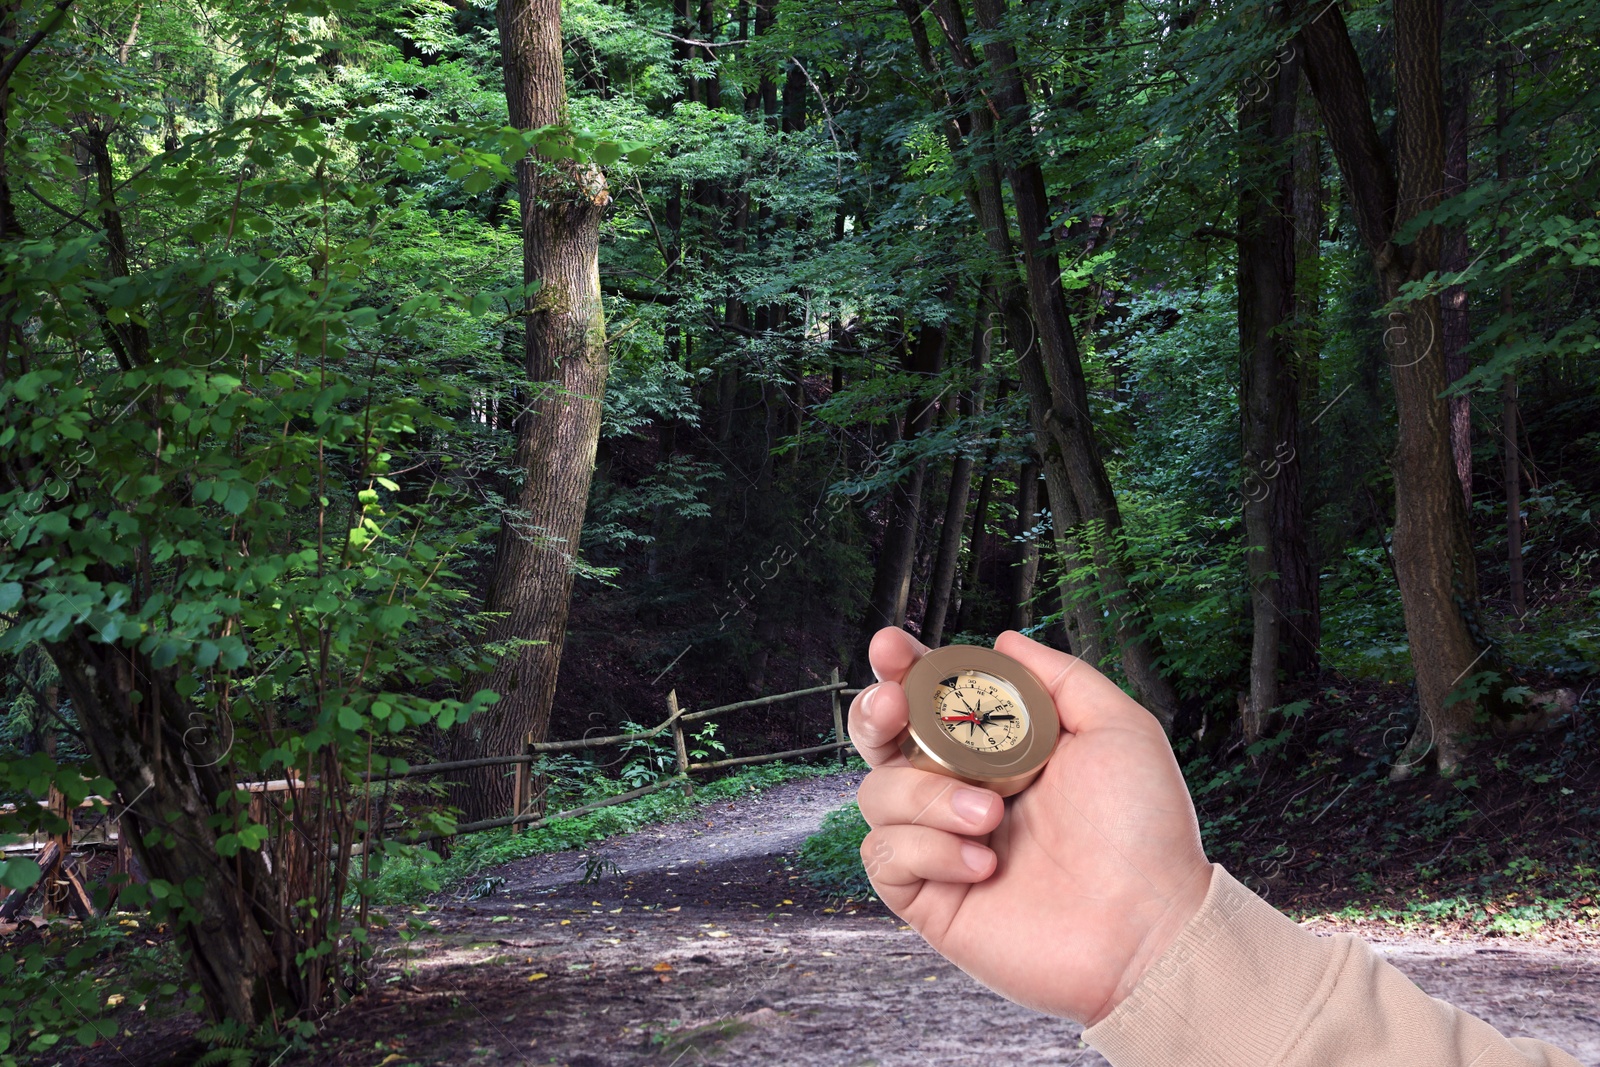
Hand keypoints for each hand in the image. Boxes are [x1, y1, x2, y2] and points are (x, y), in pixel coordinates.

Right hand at [849, 627, 1211, 1024]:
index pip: (932, 699)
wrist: (1147, 928)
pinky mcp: (929, 898)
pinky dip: (928, 850)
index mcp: (999, 751)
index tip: (894, 647)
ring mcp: (941, 845)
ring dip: (926, 796)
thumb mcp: (1117, 730)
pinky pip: (884, 855)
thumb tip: (1003, 641)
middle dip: (873, 711)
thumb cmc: (1144, 833)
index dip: (902, 669)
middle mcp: (961, 792)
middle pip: (879, 740)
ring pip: (877, 794)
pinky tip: (983, 864)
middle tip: (895, 706)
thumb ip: (1060, 677)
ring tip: (990, 816)